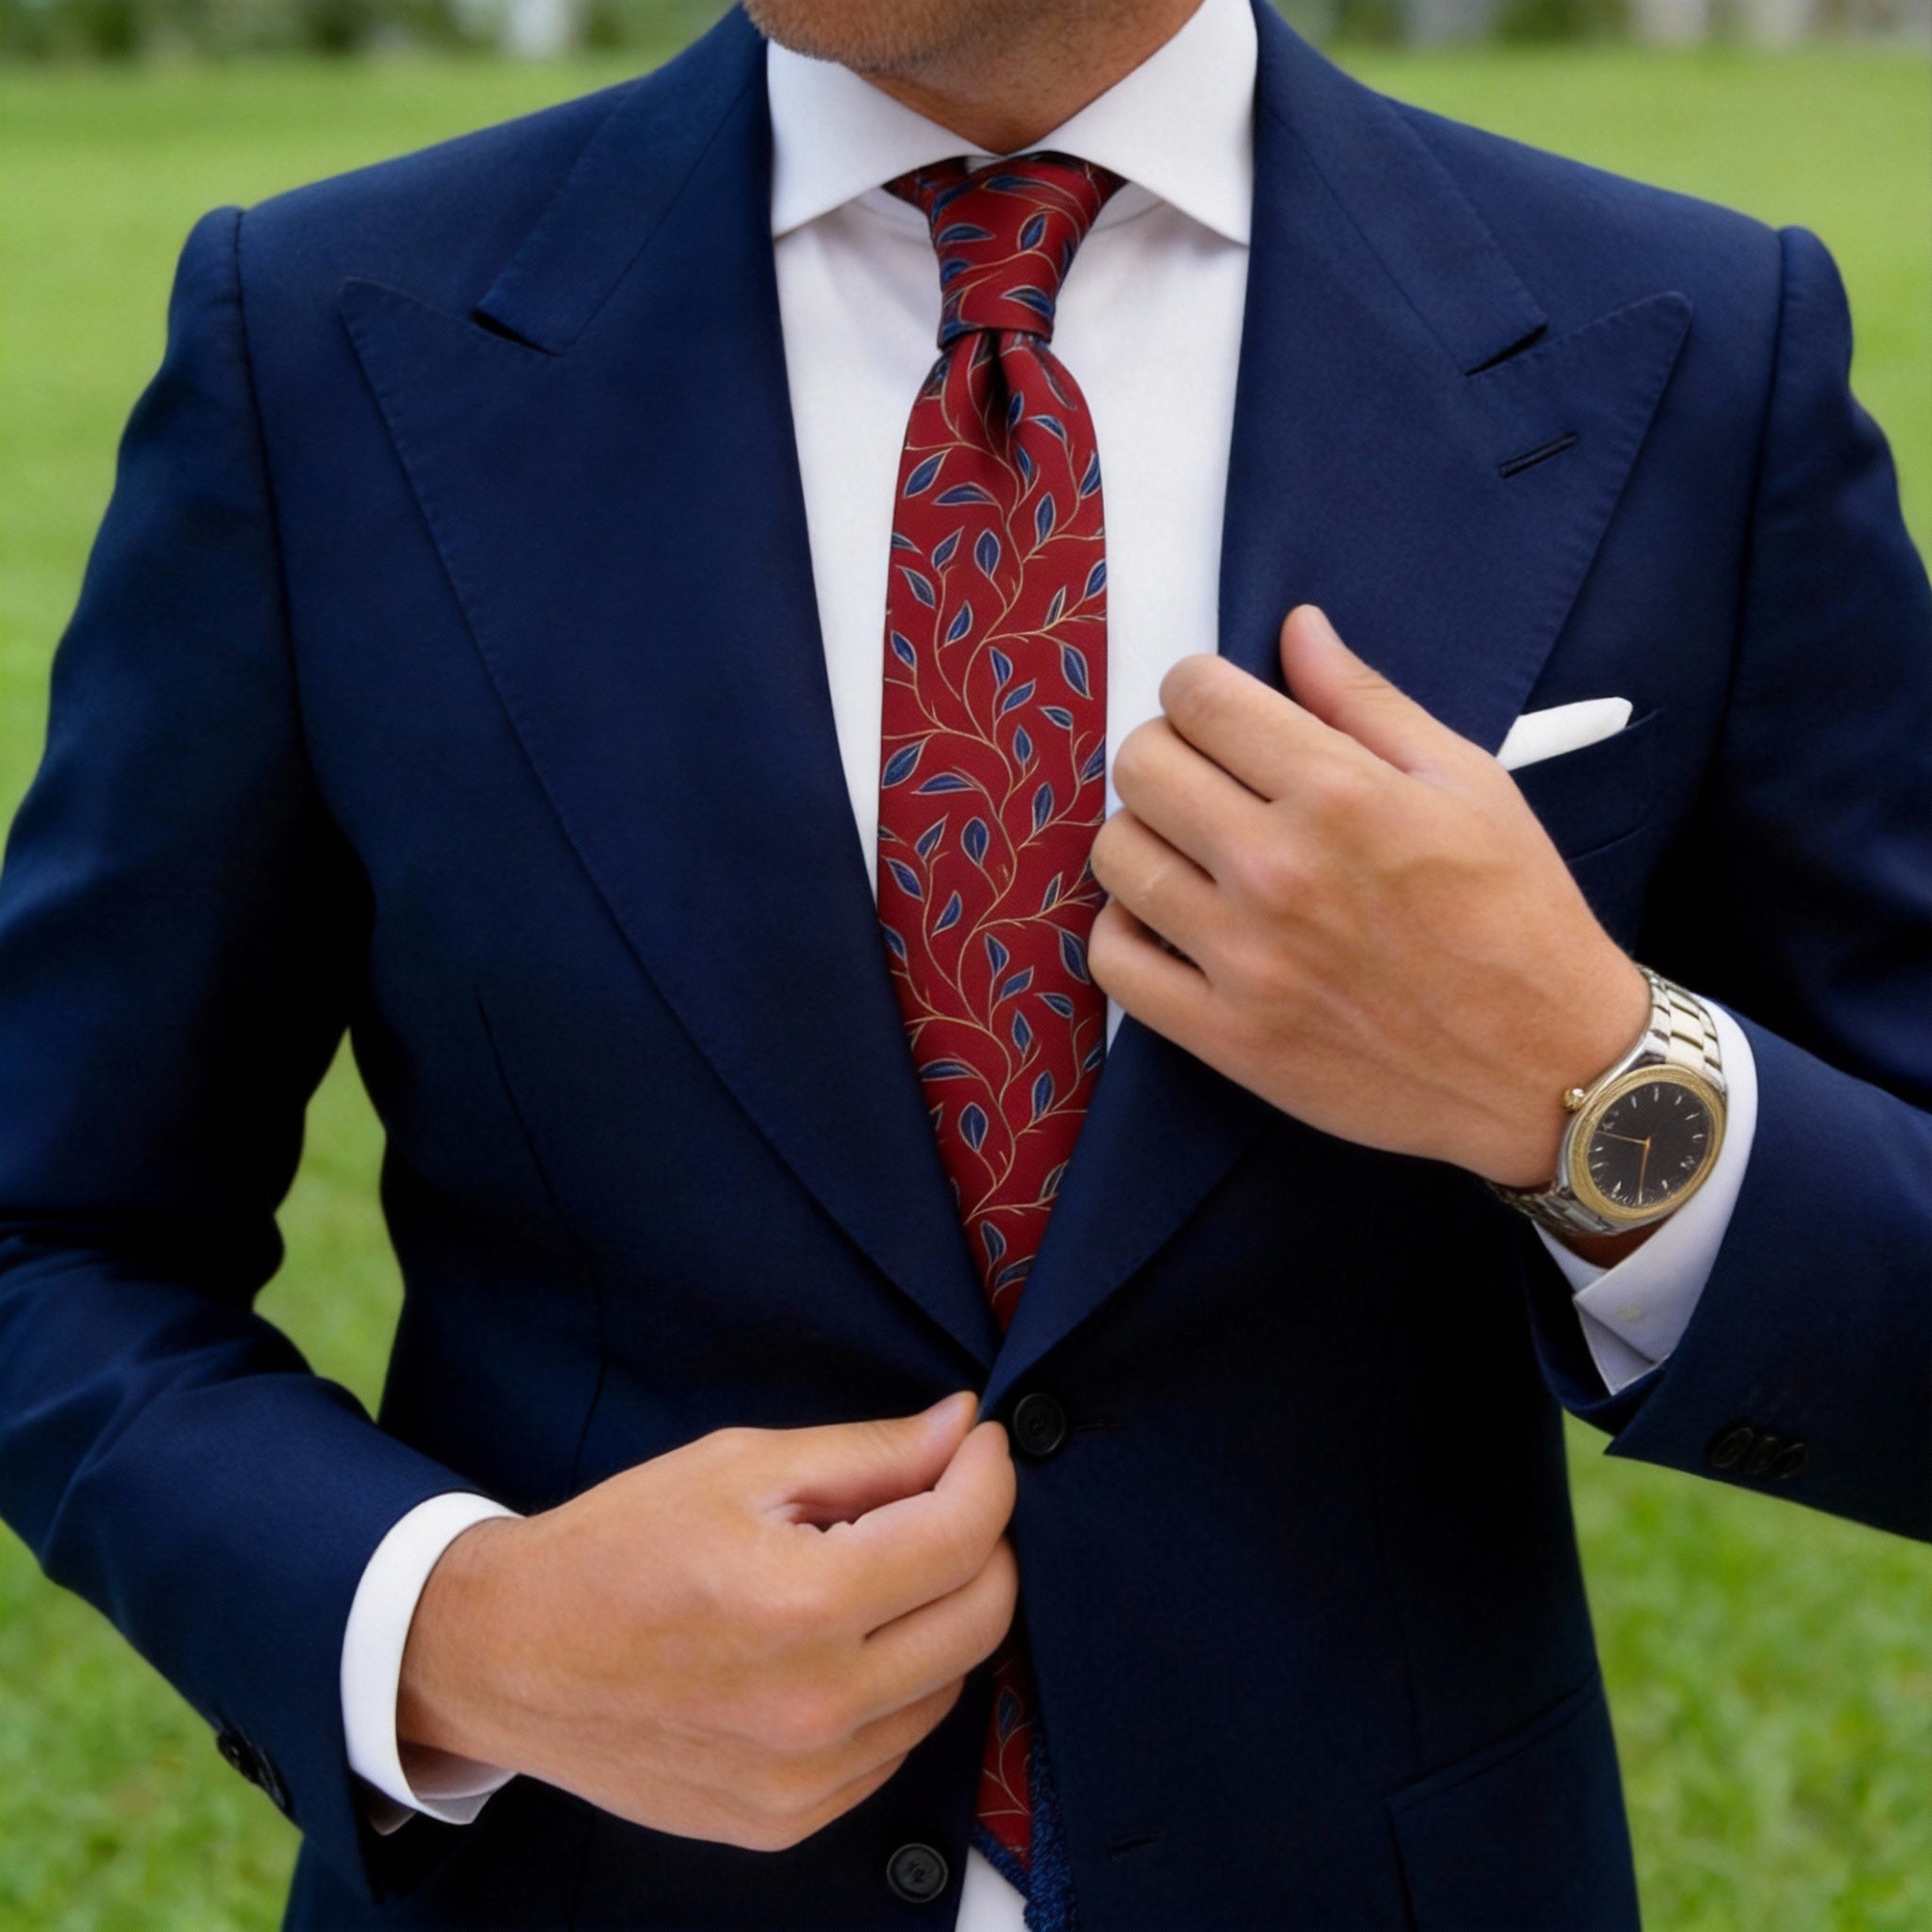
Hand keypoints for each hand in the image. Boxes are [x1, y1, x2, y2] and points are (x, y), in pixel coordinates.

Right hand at [397, 1393, 1016, 1850]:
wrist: (510, 1659)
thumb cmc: (617, 1547)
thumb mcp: (740, 1467)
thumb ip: (868, 1453)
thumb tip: (962, 1430)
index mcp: (802, 1602)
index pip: (964, 1537)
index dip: (988, 1475)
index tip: (978, 1444)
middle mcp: (816, 1705)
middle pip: (982, 1618)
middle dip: (984, 1541)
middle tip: (946, 1496)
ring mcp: (806, 1779)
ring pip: (951, 1685)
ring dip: (943, 1616)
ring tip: (880, 1568)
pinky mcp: (789, 1820)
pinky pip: (895, 1744)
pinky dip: (898, 1684)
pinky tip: (846, 1640)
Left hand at [1088, 605, 1650, 1190]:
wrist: (1548, 1068)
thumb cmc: (1519, 918)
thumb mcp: (1469, 783)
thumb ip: (1366, 701)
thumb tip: (1296, 628)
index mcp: (1340, 794)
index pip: (1199, 697)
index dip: (1198, 688)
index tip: (1217, 709)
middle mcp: (1279, 870)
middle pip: (1141, 768)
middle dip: (1164, 752)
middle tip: (1203, 776)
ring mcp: (1245, 959)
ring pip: (1117, 856)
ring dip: (1142, 836)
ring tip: (1190, 848)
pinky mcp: (1227, 1036)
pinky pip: (1116, 963)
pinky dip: (1127, 931)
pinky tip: (1170, 920)